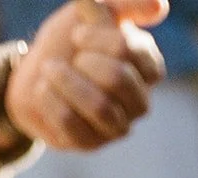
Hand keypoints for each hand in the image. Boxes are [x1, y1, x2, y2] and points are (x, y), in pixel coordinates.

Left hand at [3, 0, 167, 152]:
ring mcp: (117, 127)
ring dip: (66, 81)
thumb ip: (123, 6)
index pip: (132, 52)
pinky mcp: (91, 144)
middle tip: (70, 57)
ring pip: (99, 107)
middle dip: (85, 61)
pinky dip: (50, 99)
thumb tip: (160, 7)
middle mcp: (139, 101)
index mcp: (147, 67)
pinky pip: (71, 122)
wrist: (36, 74)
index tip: (77, 34)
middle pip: (118, 79)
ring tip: (49, 69)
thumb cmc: (71, 43)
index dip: (99, 38)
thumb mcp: (93, 13)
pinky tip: (43, 89)